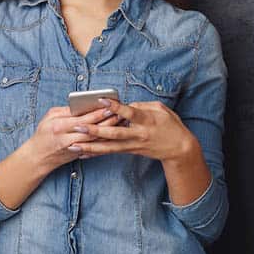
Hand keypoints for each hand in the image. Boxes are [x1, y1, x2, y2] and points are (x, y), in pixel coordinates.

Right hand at [22, 105, 121, 172]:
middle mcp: (67, 138)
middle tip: (121, 112)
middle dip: (108, 120)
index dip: (98, 112)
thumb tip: (83, 104)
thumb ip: (66, 110)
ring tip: (122, 121)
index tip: (110, 105)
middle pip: (93, 129)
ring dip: (110, 130)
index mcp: (59, 126)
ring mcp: (74, 148)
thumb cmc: (43, 134)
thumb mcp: (50, 117)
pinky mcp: (79, 154)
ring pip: (97, 139)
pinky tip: (115, 133)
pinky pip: (95, 146)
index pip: (83, 118)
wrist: (38, 157)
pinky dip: (106, 139)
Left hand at [69, 99, 198, 161]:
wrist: (179, 149)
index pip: (129, 113)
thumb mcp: (160, 109)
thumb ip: (141, 106)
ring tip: (74, 145)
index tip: (101, 100)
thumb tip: (122, 105)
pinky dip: (96, 152)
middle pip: (114, 133)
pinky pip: (111, 152)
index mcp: (147, 121)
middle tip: (78, 127)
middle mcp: (138, 134)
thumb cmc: (170, 125)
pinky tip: (83, 153)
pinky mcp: (130, 151)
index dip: (115, 107)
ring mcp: (133, 145)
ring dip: (90, 146)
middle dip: (95, 131)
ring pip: (109, 147)